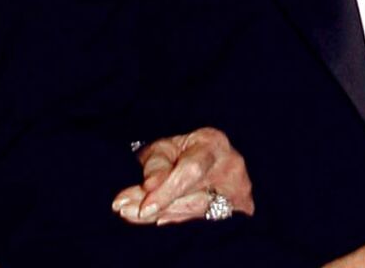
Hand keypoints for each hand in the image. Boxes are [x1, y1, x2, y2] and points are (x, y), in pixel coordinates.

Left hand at [111, 127, 254, 225]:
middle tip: (124, 208)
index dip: (168, 191)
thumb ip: (156, 163)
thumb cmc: (184, 149)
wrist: (211, 156)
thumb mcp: (165, 146)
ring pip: (198, 212)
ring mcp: (239, 190)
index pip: (191, 171)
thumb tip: (150, 185)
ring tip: (131, 213)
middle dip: (157, 204)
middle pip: (193, 196)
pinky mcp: (240, 208)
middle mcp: (232, 167)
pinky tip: (157, 218)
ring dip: (163, 214)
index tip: (144, 207)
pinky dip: (178, 219)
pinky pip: (205, 220)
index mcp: (214, 144)